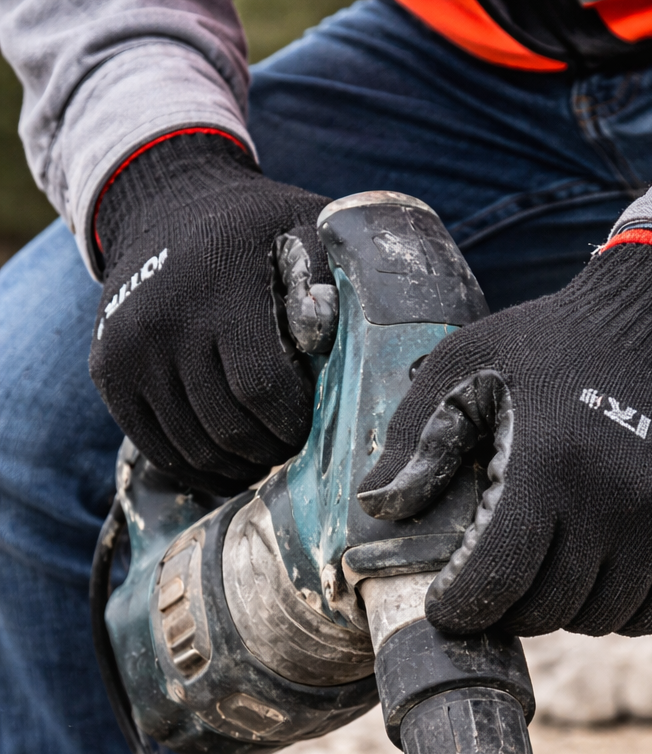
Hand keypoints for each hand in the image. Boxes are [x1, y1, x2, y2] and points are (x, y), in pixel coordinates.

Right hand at [90, 131, 333, 493]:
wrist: (163, 205)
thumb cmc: (259, 230)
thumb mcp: (310, 226)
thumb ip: (339, 277)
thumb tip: (362, 337)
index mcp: (218, 280)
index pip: (263, 388)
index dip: (298, 421)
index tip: (322, 421)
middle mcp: (162, 316)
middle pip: (230, 427)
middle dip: (276, 448)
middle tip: (302, 447)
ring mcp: (126, 348)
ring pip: (195, 449)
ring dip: (242, 466)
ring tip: (272, 455)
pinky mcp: (108, 373)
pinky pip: (158, 449)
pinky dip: (201, 469)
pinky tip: (235, 461)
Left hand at [358, 240, 651, 636]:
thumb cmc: (557, 345)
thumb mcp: (471, 365)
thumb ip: (419, 439)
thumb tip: (378, 510)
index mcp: (550, 462)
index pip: (497, 581)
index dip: (462, 608)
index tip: (450, 605)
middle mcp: (619, 501)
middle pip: (547, 610)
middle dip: (510, 606)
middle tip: (500, 579)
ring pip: (600, 619)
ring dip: (566, 607)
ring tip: (552, 564)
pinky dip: (622, 609)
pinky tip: (603, 568)